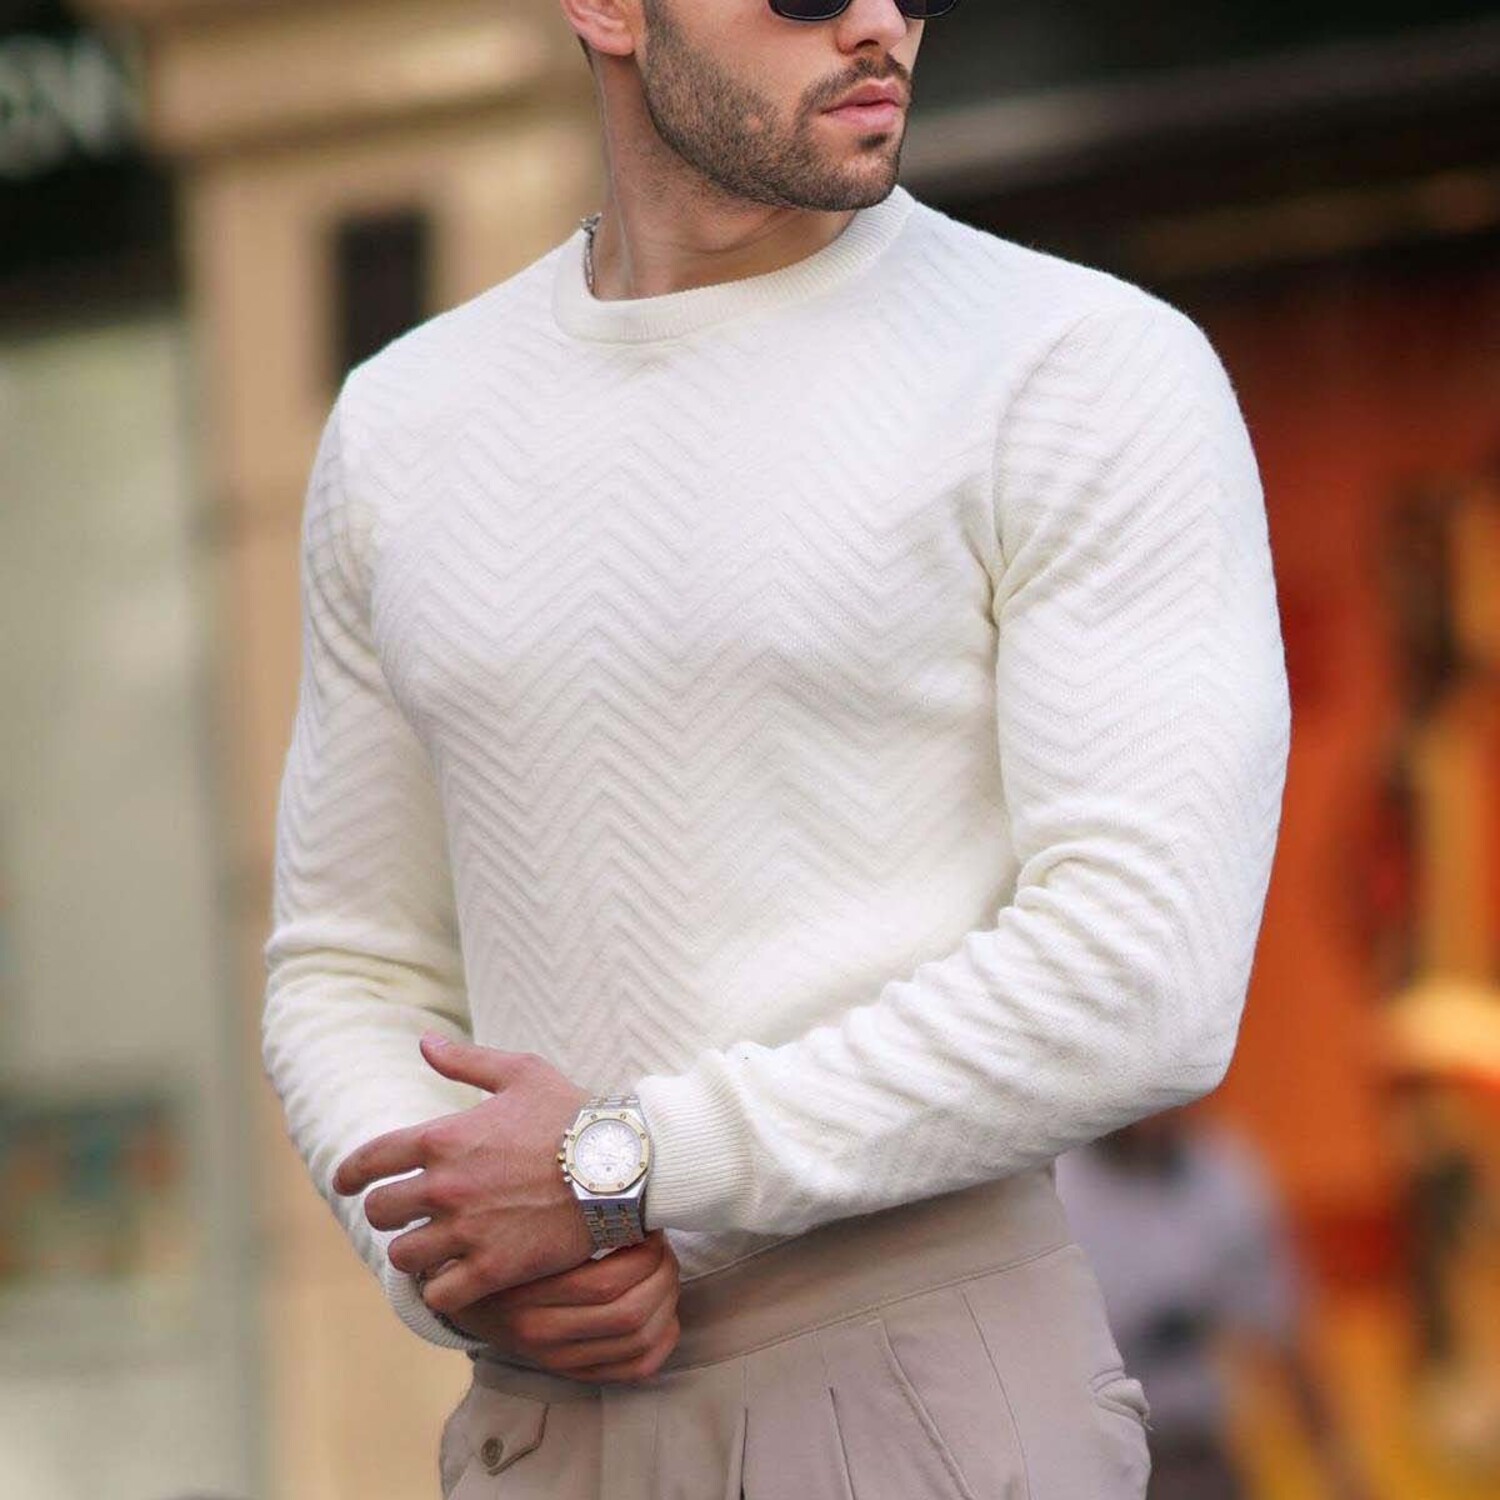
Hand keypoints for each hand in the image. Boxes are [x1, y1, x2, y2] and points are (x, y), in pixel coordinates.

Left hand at [331, 1035, 600, 1318]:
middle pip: (381, 1212)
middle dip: (387, 1212)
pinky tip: (453, 1280)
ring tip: (430, 1249)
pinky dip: (440, 1289)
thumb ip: (466, 1060)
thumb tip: (425, 1042)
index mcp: (444, 1137)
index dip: (350, 1174)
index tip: (346, 1184)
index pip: (370, 1160)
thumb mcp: (521, 1073)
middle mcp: (445, 1186)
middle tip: (404, 1215)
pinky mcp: (493, 1269)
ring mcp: (467, 1231)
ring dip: (414, 1252)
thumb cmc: (573, 1113)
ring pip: (404, 1256)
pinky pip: (440, 1294)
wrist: (621, 1165)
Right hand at [440, 1230, 681, 1382]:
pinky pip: (632, 1370)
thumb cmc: (497, 1246)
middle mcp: (541, 1331)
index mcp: (527, 1291)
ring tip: (665, 1270)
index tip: (647, 1226)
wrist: (461, 1297)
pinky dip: (661, 1343)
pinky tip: (666, 1315)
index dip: (643, 1254)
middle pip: (628, 1313)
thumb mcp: (513, 1224)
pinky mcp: (571, 1371)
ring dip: (666, 1303)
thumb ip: (560, 1214)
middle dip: (662, 1275)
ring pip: (637, 1341)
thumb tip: (622, 1186)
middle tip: (662, 1245)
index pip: (606, 1283)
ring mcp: (557, 1357)